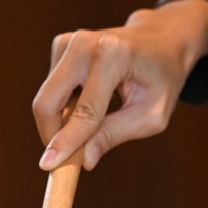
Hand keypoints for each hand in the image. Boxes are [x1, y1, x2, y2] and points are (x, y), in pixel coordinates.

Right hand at [33, 0, 207, 169]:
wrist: (161, 41)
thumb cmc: (161, 78)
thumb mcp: (151, 114)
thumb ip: (115, 134)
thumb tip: (84, 160)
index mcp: (113, 55)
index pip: (84, 110)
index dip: (66, 141)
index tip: (47, 166)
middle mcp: (84, 43)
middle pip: (48, 102)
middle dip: (52, 135)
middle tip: (65, 160)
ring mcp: (68, 42)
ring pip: (46, 99)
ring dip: (61, 121)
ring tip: (95, 121)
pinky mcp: (60, 46)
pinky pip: (51, 91)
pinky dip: (64, 106)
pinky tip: (89, 100)